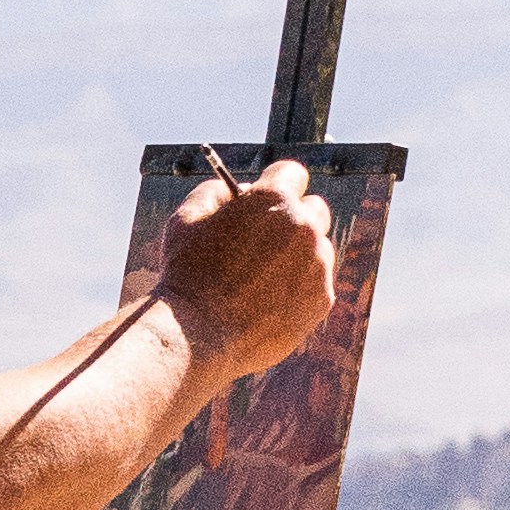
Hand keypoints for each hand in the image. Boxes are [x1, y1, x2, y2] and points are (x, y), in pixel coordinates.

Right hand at [159, 156, 336, 382]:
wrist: (197, 334)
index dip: (276, 184)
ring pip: (317, 249)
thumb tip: (237, 190)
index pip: (292, 174)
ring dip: (297, 256)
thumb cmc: (186, 274)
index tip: (268, 198)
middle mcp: (304, 228)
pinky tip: (269, 300)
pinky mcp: (322, 299)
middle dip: (294, 217)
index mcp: (273, 199)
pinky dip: (299, 288)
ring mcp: (318, 265)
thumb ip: (215, 192)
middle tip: (268, 236)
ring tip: (262, 278)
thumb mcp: (187, 218)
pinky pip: (317, 284)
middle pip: (314, 210)